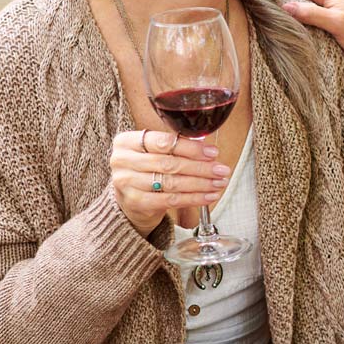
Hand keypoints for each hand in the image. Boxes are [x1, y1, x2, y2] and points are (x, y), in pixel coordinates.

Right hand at [109, 130, 231, 235]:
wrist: (128, 197)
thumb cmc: (146, 169)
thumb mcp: (154, 152)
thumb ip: (177, 147)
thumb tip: (208, 149)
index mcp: (127, 141)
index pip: (164, 142)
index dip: (191, 148)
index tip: (212, 153)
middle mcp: (122, 160)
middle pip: (169, 163)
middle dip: (200, 167)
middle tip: (221, 170)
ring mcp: (126, 183)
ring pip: (171, 183)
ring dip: (200, 184)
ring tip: (218, 183)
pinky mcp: (135, 202)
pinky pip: (170, 200)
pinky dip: (193, 198)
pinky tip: (208, 196)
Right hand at [275, 0, 343, 75]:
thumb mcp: (337, 23)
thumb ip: (312, 13)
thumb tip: (286, 6)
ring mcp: (322, 9)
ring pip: (295, 2)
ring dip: (281, 5)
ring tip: (259, 10)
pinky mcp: (322, 22)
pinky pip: (301, 15)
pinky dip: (290, 18)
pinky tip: (279, 24)